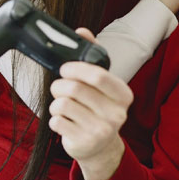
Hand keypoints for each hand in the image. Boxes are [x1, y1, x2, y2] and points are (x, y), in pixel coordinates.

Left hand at [49, 28, 132, 179]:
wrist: (100, 148)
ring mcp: (101, 131)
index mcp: (123, 95)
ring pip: (62, 104)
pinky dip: (54, 118)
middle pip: (75, 88)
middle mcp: (116, 114)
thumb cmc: (97, 108)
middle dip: (60, 85)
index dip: (76, 68)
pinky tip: (64, 122)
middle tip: (59, 87)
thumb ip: (92, 57)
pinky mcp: (84, 143)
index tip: (65, 69)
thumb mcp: (100, 84)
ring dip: (55, 102)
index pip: (98, 75)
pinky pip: (56, 121)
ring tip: (62, 106)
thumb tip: (81, 31)